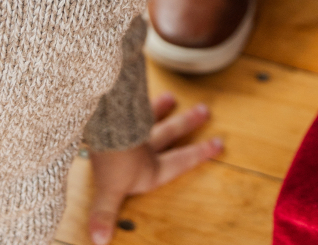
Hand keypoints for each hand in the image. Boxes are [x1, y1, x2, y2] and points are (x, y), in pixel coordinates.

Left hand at [88, 94, 221, 243]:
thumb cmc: (113, 160)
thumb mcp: (110, 191)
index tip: (218, 143)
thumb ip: (105, 214)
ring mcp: (135, 124)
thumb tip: (100, 239)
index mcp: (149, 167)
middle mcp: (145, 145)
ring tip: (171, 98)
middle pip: (170, 133)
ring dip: (162, 107)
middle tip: (204, 111)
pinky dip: (137, 96)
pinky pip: (133, 102)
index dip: (198, 154)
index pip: (178, 161)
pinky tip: (136, 88)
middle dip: (187, 123)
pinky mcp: (122, 109)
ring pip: (152, 115)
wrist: (106, 126)